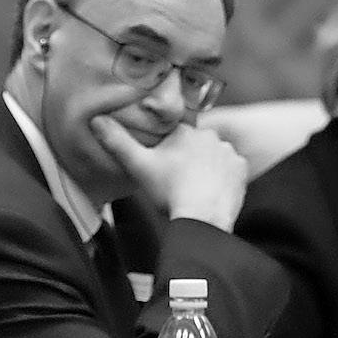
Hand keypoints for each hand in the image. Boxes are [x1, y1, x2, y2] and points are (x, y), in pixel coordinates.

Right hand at [93, 116, 245, 230]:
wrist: (203, 218)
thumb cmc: (169, 191)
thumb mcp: (138, 166)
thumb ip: (117, 142)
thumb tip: (96, 119)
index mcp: (184, 131)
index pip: (174, 135)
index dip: (168, 152)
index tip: (164, 169)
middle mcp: (209, 135)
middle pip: (194, 144)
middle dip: (187, 158)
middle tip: (177, 181)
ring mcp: (228, 152)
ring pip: (213, 156)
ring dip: (206, 167)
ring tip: (194, 189)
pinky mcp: (241, 169)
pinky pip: (231, 169)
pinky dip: (223, 178)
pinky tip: (211, 191)